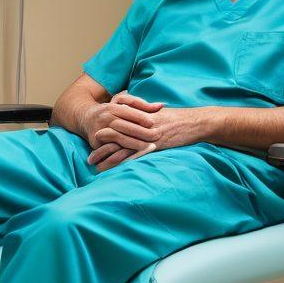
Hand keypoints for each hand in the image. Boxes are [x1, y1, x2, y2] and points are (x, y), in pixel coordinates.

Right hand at [82, 91, 162, 150]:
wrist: (86, 118)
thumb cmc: (111, 111)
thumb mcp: (124, 104)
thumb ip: (142, 104)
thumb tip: (161, 105)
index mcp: (112, 107)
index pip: (127, 111)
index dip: (140, 117)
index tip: (153, 122)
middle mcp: (104, 118)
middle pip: (124, 125)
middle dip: (141, 131)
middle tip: (156, 136)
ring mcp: (99, 130)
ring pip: (118, 137)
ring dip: (134, 143)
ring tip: (148, 147)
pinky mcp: (96, 143)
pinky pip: (111, 149)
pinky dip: (124, 152)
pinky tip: (136, 153)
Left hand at [87, 105, 205, 170]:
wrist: (194, 122)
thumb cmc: (177, 117)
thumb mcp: (156, 111)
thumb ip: (141, 111)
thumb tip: (130, 113)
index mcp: (138, 117)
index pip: (115, 125)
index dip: (102, 135)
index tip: (92, 142)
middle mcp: (139, 127)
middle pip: (113, 138)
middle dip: (100, 150)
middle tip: (89, 159)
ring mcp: (146, 138)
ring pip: (121, 149)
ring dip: (107, 159)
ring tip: (96, 168)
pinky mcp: (154, 147)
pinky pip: (135, 157)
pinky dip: (123, 164)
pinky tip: (115, 172)